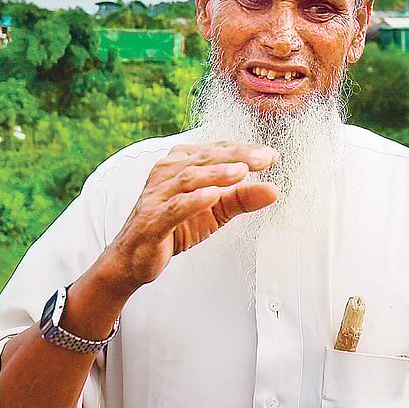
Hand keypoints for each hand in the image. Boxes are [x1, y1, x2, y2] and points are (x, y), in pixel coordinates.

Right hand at [99, 141, 277, 294]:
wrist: (134, 257)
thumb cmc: (174, 227)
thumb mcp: (215, 211)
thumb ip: (242, 198)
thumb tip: (274, 189)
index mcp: (181, 163)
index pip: (217, 150)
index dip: (244, 150)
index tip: (271, 155)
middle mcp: (167, 172)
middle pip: (206, 158)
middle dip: (237, 156)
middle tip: (264, 158)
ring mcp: (158, 195)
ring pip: (189, 177)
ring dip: (217, 173)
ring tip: (242, 171)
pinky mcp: (152, 219)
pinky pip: (174, 207)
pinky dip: (194, 200)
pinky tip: (212, 196)